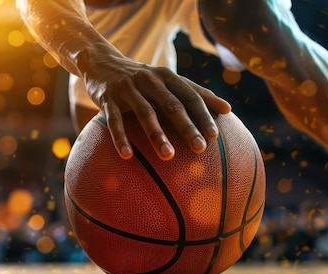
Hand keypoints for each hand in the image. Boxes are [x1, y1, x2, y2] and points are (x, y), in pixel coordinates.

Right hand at [83, 55, 230, 159]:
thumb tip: (227, 109)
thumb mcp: (165, 80)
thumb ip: (192, 93)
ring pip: (144, 113)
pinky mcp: (106, 98)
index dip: (203, 114)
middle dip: (187, 126)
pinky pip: (114, 120)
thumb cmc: (140, 78)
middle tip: (200, 148)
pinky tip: (127, 155)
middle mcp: (149, 80)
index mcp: (166, 77)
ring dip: (157, 135)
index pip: (190, 95)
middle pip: (171, 105)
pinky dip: (120, 138)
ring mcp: (127, 89)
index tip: (215, 135)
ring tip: (168, 156)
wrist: (101, 62)